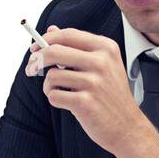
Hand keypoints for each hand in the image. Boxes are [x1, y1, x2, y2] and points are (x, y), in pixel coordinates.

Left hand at [26, 26, 158, 157]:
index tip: (34, 49)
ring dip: (49, 86)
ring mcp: (94, 82)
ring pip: (51, 76)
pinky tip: (66, 103)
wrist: (127, 126)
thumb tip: (51, 30)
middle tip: (31, 69)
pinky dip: (54, 99)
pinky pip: (54, 95)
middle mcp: (101, 62)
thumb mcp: (102, 65)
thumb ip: (76, 46)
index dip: (46, 40)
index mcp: (106, 48)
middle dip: (37, 60)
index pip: (68, 35)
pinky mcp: (85, 102)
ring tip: (61, 92)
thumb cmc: (110, 95)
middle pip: (54, 51)